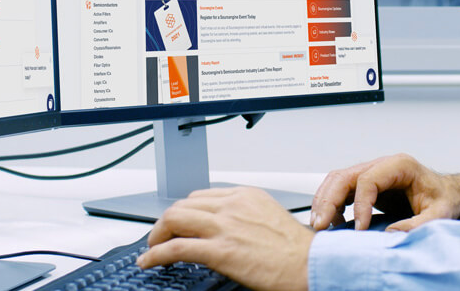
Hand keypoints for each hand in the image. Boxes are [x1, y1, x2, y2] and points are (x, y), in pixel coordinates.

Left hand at [138, 187, 312, 290]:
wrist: (310, 265)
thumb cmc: (296, 249)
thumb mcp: (269, 217)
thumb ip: (245, 216)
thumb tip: (227, 228)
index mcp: (245, 195)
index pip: (201, 196)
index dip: (184, 211)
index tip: (178, 223)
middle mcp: (232, 205)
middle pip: (183, 204)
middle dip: (166, 221)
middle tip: (160, 236)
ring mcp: (225, 226)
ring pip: (174, 219)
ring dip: (157, 235)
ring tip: (152, 248)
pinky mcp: (220, 251)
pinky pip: (176, 248)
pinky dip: (155, 254)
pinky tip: (149, 261)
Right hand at [309, 153, 459, 232]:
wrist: (449, 194)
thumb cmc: (445, 199)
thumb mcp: (440, 213)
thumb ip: (420, 223)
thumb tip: (392, 234)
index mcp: (400, 165)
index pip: (368, 179)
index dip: (360, 204)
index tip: (360, 228)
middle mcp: (382, 166)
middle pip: (345, 176)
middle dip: (329, 200)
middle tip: (321, 224)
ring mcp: (373, 173)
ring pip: (338, 180)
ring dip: (325, 201)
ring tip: (319, 224)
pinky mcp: (367, 185)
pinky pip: (342, 190)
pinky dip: (332, 204)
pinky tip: (332, 222)